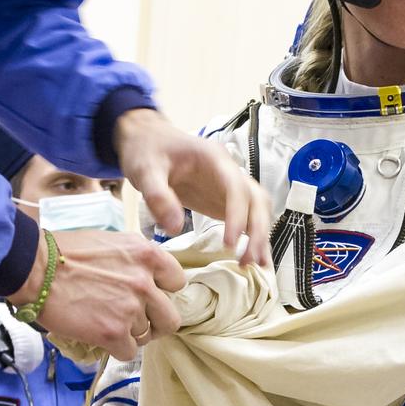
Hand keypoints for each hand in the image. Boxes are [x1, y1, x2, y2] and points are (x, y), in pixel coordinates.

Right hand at [8, 227, 185, 361]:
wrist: (35, 267)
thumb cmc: (66, 252)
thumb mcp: (112, 243)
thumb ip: (135, 261)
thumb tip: (146, 280)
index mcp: (147, 255)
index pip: (177, 282)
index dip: (163, 291)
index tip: (151, 295)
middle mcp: (145, 282)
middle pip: (171, 317)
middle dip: (156, 323)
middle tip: (139, 323)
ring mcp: (131, 309)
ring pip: (146, 336)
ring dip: (129, 334)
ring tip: (108, 325)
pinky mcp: (113, 333)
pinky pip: (128, 352)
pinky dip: (116, 349)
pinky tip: (100, 337)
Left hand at [114, 109, 270, 267]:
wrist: (147, 140)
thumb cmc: (147, 150)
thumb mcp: (145, 170)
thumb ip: (158, 197)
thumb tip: (175, 228)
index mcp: (214, 158)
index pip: (236, 187)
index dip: (237, 215)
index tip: (229, 243)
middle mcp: (229, 171)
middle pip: (256, 200)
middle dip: (256, 230)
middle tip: (246, 260)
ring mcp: (229, 186)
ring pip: (257, 209)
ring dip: (259, 236)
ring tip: (253, 265)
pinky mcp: (224, 200)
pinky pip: (246, 218)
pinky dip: (252, 238)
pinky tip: (252, 258)